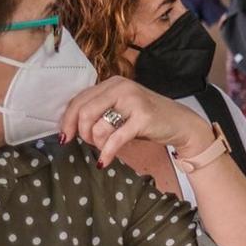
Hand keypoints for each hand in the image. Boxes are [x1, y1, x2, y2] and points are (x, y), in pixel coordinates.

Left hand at [60, 77, 213, 166]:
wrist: (180, 123)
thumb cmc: (145, 118)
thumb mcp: (119, 108)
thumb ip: (98, 110)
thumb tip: (67, 127)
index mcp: (112, 83)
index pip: (79, 100)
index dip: (67, 121)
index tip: (65, 137)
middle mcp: (121, 87)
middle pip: (84, 113)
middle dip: (82, 134)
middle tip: (90, 143)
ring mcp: (133, 101)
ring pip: (98, 127)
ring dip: (97, 144)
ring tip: (106, 148)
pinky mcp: (143, 118)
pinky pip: (115, 139)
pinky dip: (106, 153)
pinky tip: (104, 162)